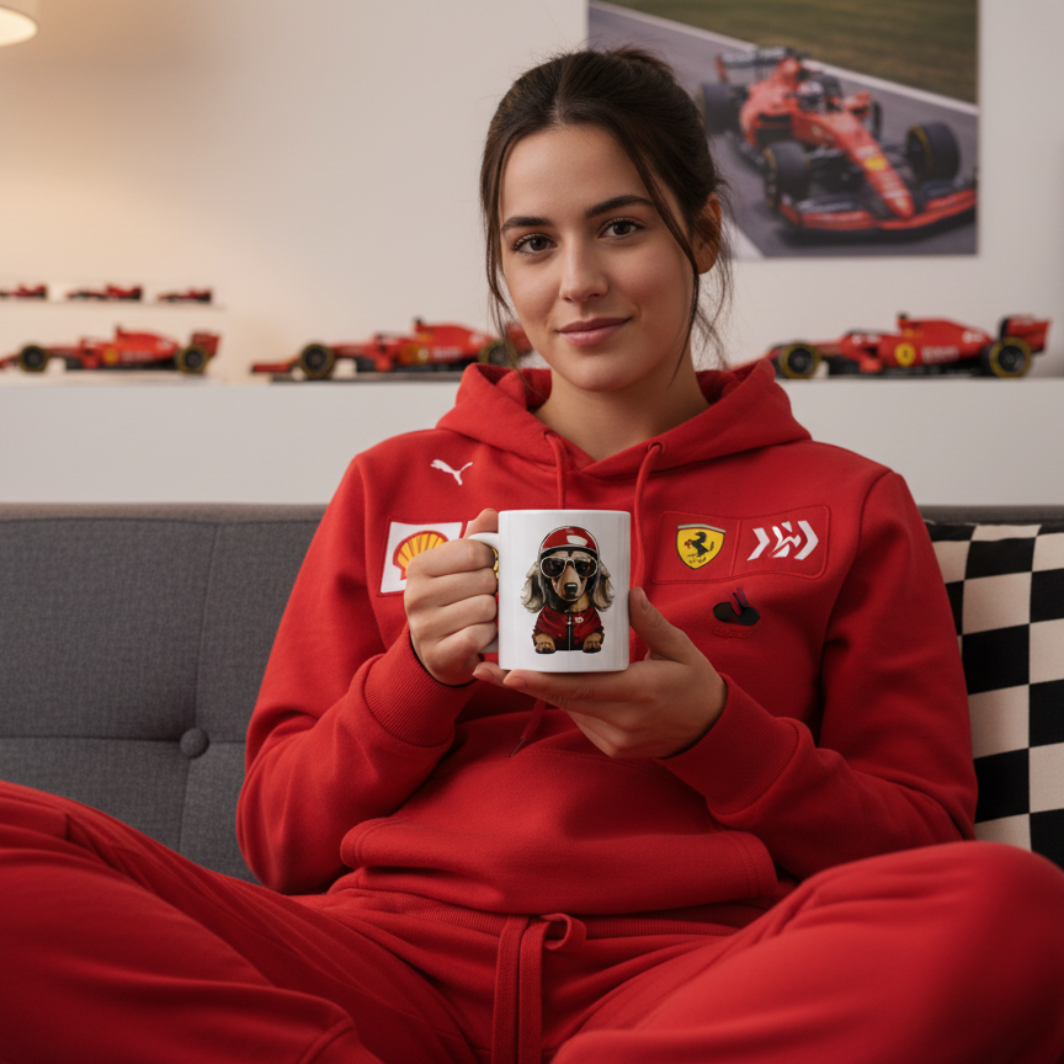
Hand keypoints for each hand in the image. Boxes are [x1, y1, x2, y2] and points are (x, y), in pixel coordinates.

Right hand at [405, 508, 498, 685]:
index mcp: (419, 566)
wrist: (435, 651)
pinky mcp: (438, 654)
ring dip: (491, 615)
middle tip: (477, 599)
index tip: (480, 572)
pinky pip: (481, 635)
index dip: (489, 561)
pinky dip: (488, 637)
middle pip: (485, 579)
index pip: (476, 551)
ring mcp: (424, 627)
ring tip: (476, 619)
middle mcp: (415, 595)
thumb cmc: (451, 601)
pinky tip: (476, 637)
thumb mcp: (458, 567)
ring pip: (486, 607)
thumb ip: (475, 538)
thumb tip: (491, 514)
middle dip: (491, 590)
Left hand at [473, 587, 726, 757]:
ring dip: (542, 688)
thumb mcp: (681, 648)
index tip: (511, 673)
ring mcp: (614, 739)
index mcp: (639, 692)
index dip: (543, 682)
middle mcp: (622, 721)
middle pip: (563, 699)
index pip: (582, 688)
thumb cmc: (695, 684)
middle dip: (523, 683)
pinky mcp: (609, 747)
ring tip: (508, 666)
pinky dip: (566, 699)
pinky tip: (550, 680)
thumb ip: (652, 623)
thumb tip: (630, 592)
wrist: (711, 733)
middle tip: (485, 665)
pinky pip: (579, 717)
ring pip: (568, 708)